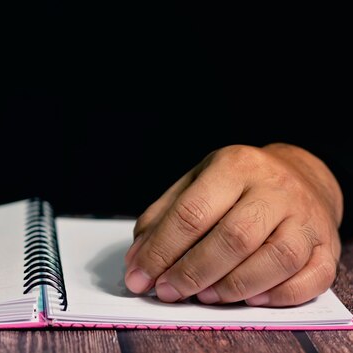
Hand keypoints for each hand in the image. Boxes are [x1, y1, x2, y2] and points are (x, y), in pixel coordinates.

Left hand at [124, 143, 342, 306]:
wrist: (299, 175)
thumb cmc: (236, 185)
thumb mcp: (195, 184)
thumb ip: (163, 218)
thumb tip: (138, 259)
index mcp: (234, 166)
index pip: (192, 213)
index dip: (161, 250)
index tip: (139, 277)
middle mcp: (274, 187)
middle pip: (234, 238)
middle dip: (193, 273)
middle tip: (167, 292)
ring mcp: (306, 216)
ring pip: (276, 259)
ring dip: (234, 287)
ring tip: (205, 297)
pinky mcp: (328, 245)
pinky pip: (312, 278)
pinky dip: (279, 296)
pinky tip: (250, 299)